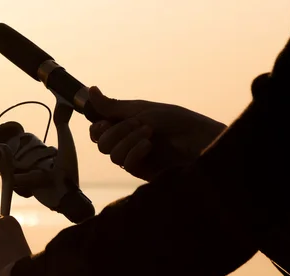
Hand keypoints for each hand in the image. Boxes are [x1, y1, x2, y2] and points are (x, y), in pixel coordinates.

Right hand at [88, 87, 226, 181]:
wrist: (199, 139)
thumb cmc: (175, 121)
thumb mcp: (141, 109)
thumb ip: (112, 106)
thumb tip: (90, 90)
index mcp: (125, 125)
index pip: (97, 130)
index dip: (97, 126)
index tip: (107, 120)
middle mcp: (127, 142)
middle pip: (101, 143)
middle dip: (117, 131)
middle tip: (139, 123)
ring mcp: (134, 157)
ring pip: (111, 154)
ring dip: (129, 140)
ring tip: (150, 133)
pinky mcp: (142, 171)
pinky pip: (125, 163)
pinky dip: (134, 152)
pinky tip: (149, 146)